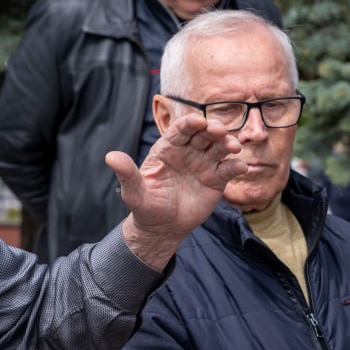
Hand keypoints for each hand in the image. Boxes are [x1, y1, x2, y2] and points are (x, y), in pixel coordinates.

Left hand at [108, 113, 244, 269]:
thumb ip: (126, 173)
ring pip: (219, 147)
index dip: (190, 123)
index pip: (180, 130)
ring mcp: (203, 164)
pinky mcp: (216, 180)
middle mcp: (188, 152)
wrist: (161, 228)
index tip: (199, 121)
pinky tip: (239, 167)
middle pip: (203, 134)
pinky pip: (228, 169)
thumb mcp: (134, 192)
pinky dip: (236, 166)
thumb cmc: (146, 207)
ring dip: (228, 143)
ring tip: (233, 147)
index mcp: (168, 149)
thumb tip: (110, 157)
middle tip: (219, 131)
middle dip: (213, 129)